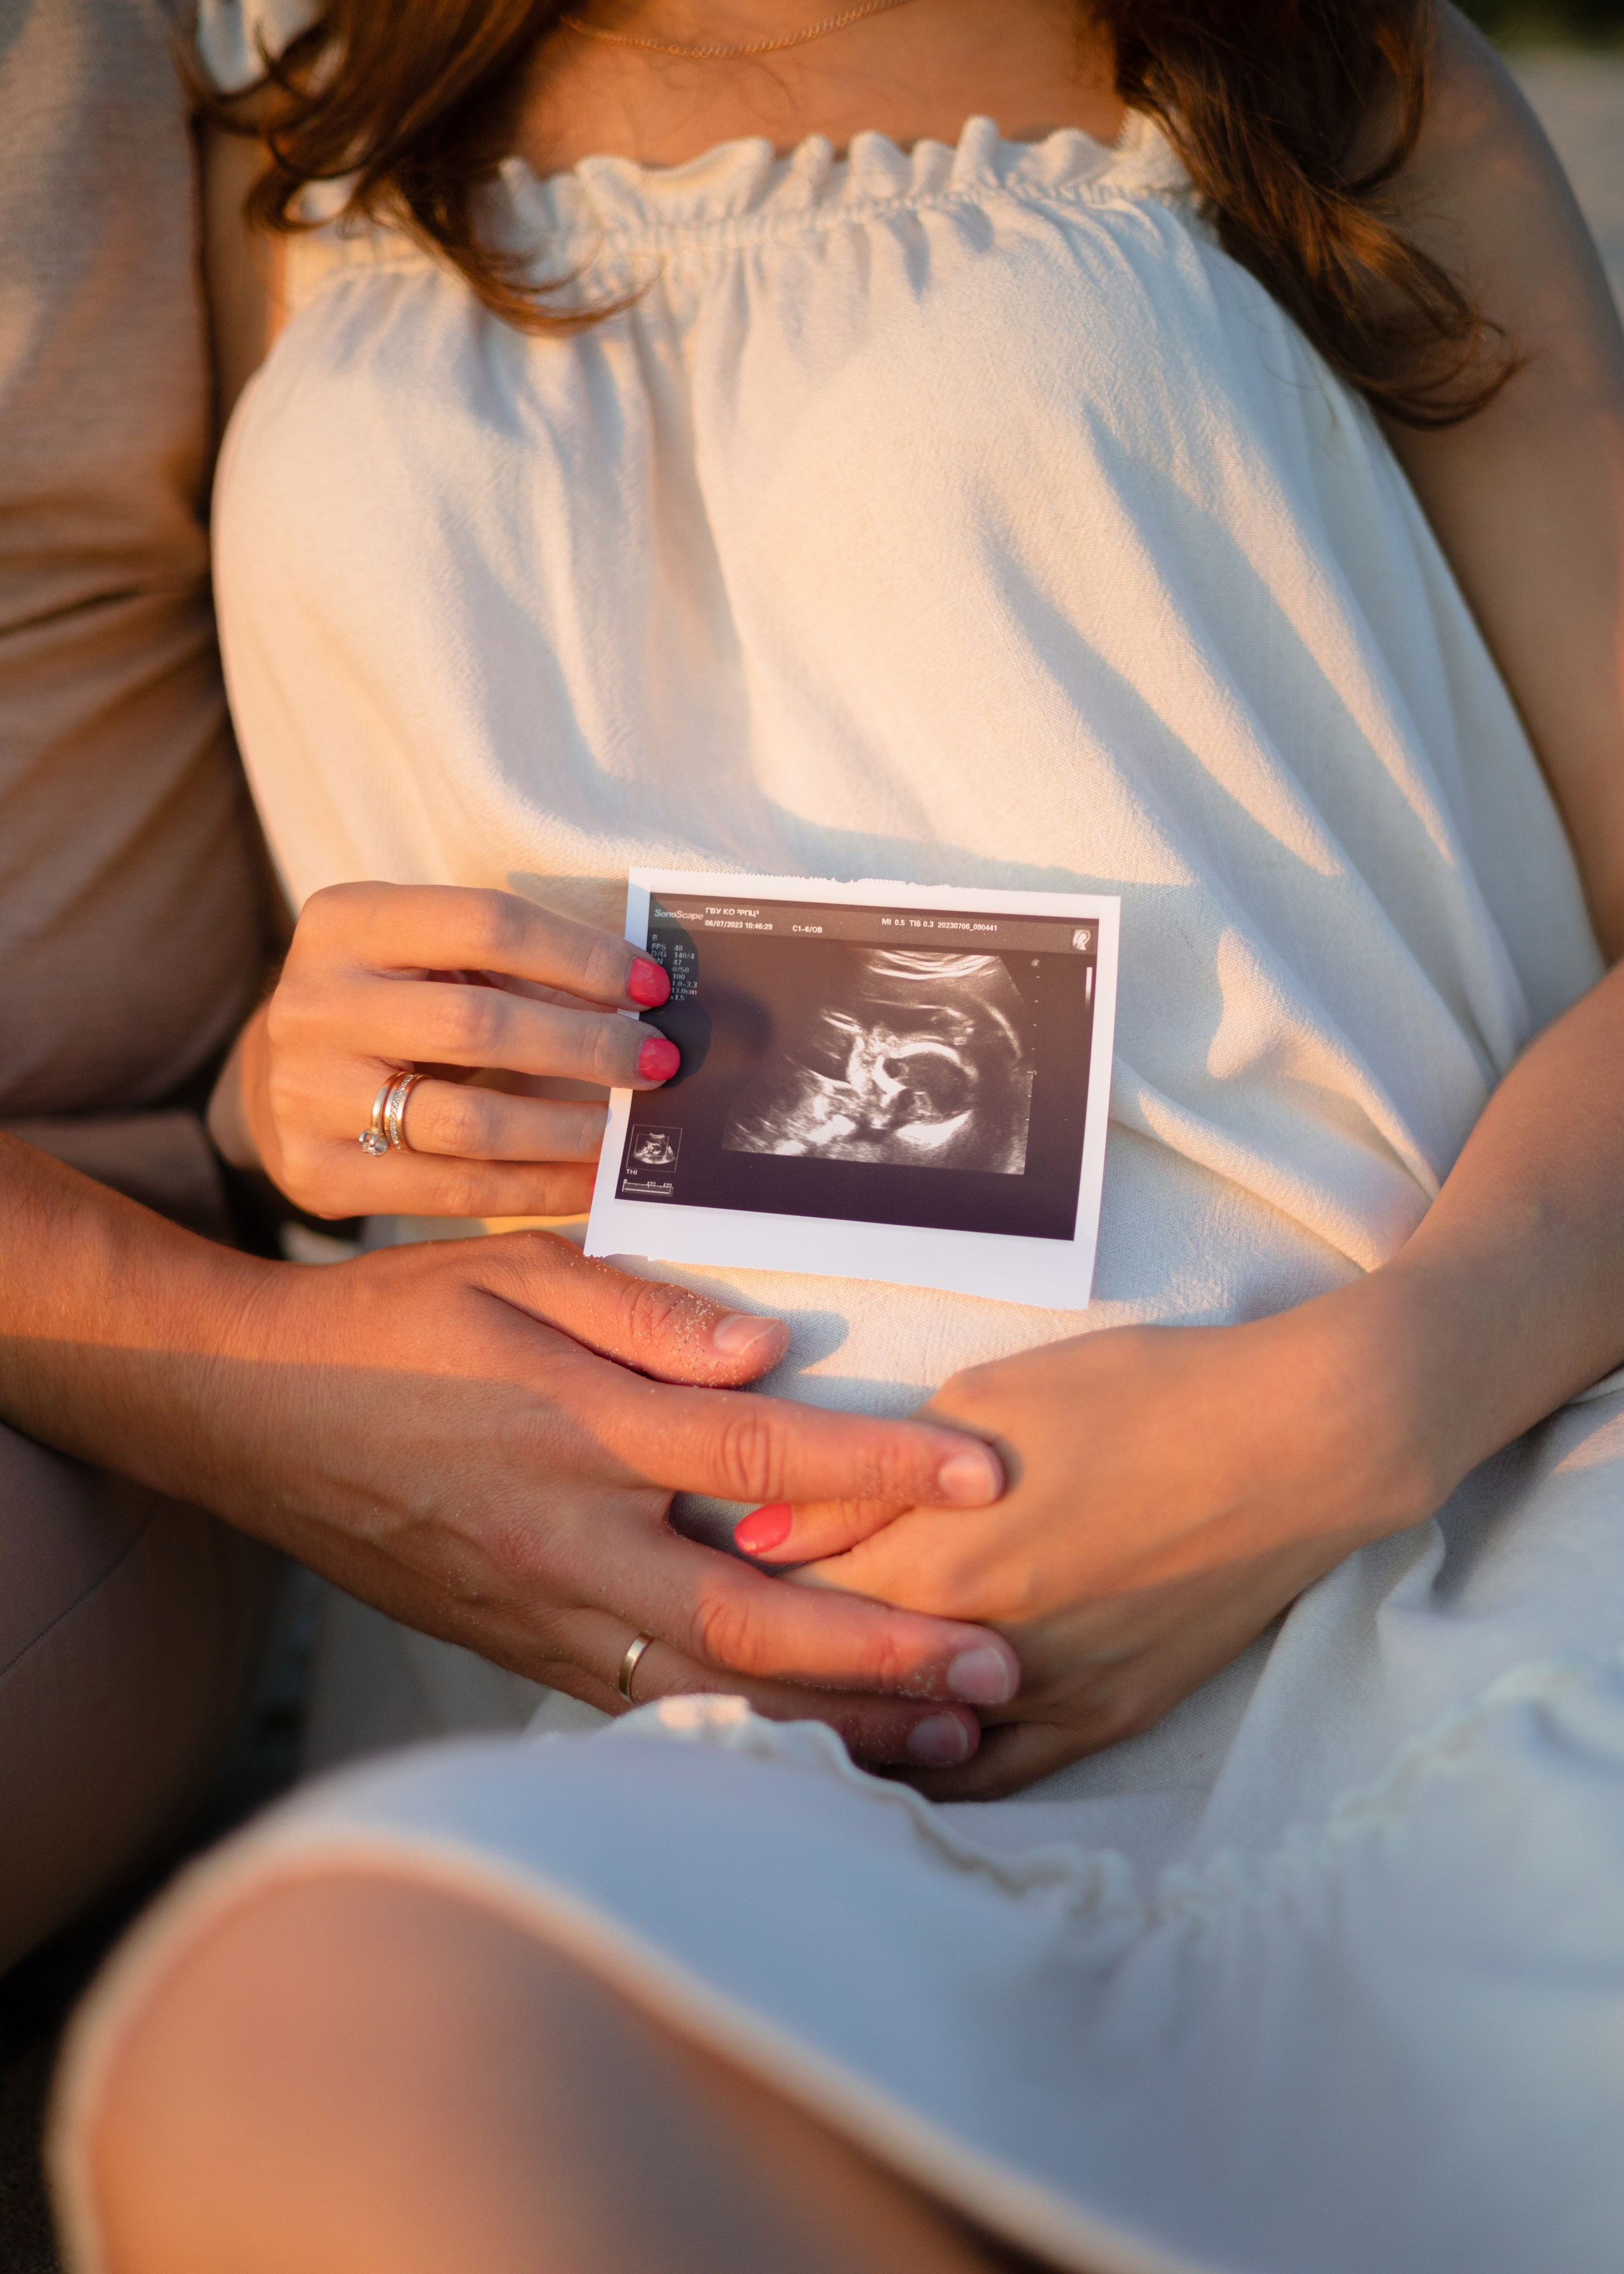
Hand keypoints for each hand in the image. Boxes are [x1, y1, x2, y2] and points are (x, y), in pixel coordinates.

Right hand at [198, 1231, 1017, 1770]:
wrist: (250, 1409)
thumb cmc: (391, 1323)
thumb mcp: (512, 1271)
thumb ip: (644, 1311)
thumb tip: (768, 1348)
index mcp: (575, 1432)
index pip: (756, 1460)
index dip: (880, 1471)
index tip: (986, 1479)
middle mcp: (564, 1541)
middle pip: (750, 1620)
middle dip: (884, 1654)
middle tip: (1000, 1671)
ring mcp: (535, 1612)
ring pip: (704, 1687)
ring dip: (828, 1717)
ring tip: (940, 1739)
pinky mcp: (511, 1648)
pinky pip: (639, 1699)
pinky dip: (733, 1724)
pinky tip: (807, 1739)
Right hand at [208, 883, 680, 1218]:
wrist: (275, 1078)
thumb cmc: (387, 1002)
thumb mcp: (423, 955)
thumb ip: (509, 964)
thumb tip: (642, 1000)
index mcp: (345, 921)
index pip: (486, 924)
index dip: (581, 955)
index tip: (652, 986)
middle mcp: (313, 1003)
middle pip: (479, 1024)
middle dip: (586, 1046)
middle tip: (657, 1063)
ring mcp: (307, 1094)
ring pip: (470, 1121)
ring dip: (568, 1129)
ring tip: (628, 1132)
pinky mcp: (319, 1172)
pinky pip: (453, 1190)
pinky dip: (537, 1190)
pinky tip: (590, 1182)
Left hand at [733, 1283, 1449, 1795]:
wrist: (1297, 1441)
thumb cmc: (1141, 1394)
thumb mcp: (985, 1404)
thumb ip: (865, 1485)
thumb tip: (759, 1537)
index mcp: (940, 1560)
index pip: (794, 1603)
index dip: (737, 1596)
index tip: (691, 1587)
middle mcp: (984, 1647)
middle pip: (838, 1687)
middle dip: (767, 1674)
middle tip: (710, 1659)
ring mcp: (1051, 1695)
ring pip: (909, 1747)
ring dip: (843, 1733)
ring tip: (782, 1711)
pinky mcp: (1108, 1718)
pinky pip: (996, 1776)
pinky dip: (933, 1768)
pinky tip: (890, 1752)